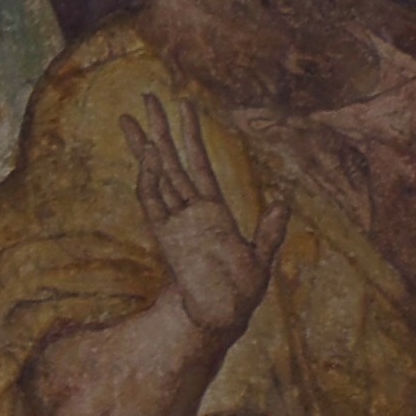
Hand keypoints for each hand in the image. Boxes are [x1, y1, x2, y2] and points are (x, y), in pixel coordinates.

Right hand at [122, 94, 290, 340]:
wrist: (222, 319)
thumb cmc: (241, 293)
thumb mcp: (262, 257)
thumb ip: (270, 229)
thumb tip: (283, 202)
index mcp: (212, 210)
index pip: (198, 162)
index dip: (192, 132)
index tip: (184, 104)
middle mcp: (189, 211)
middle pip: (170, 160)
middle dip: (158, 127)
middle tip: (146, 97)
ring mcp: (175, 222)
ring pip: (157, 174)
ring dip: (146, 146)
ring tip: (132, 117)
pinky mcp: (167, 237)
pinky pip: (155, 201)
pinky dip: (151, 177)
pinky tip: (149, 154)